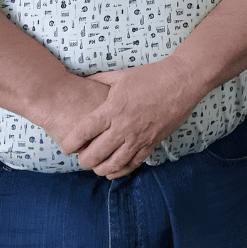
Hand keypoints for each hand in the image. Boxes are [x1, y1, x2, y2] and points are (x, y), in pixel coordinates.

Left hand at [56, 60, 203, 178]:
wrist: (181, 81)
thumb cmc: (150, 76)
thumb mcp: (121, 75)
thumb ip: (99, 80)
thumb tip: (83, 81)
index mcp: (113, 109)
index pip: (85, 131)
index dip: (71, 143)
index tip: (65, 147)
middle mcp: (124, 127)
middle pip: (96, 153)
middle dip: (84, 160)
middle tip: (80, 159)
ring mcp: (139, 137)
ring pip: (114, 163)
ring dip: (101, 169)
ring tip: (95, 168)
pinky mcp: (152, 143)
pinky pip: (134, 163)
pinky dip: (121, 171)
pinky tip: (113, 172)